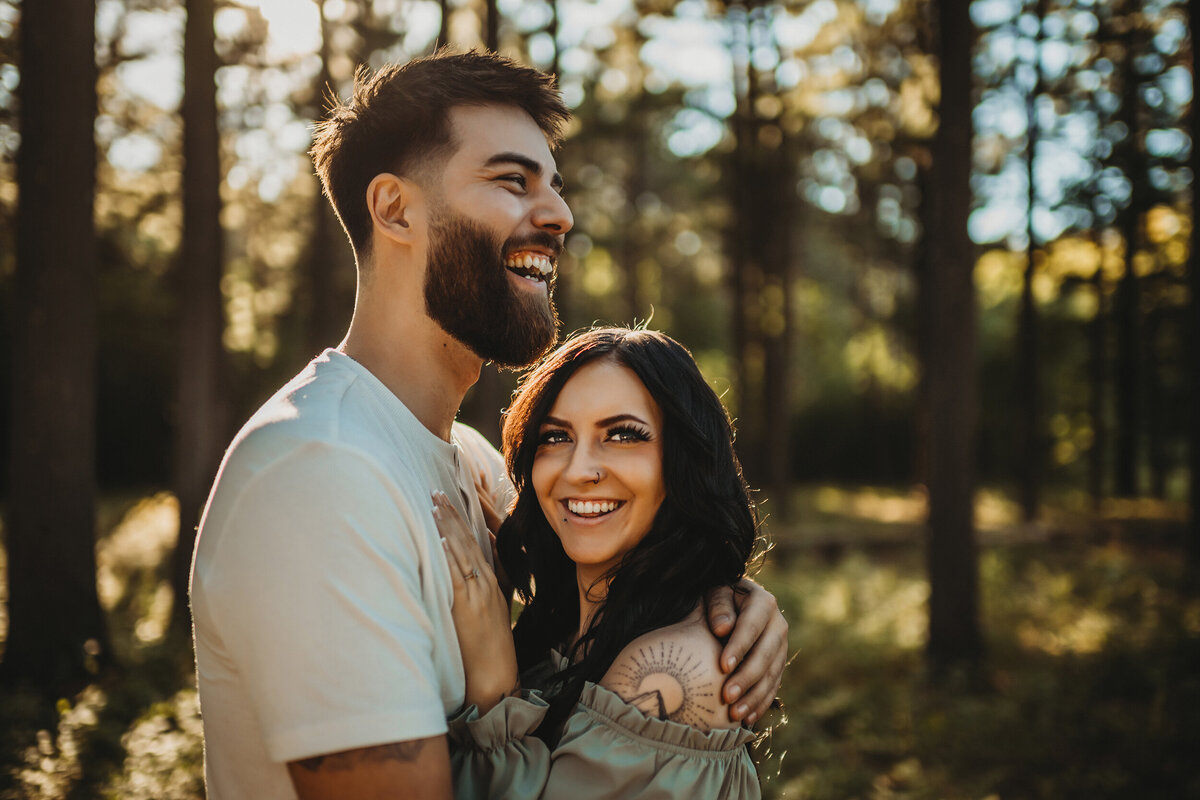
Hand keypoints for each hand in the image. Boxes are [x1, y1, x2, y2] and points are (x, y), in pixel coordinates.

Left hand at [433, 492, 518, 714]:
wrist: (496, 676)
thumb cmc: (490, 649)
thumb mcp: (491, 611)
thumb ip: (484, 586)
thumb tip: (470, 565)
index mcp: (492, 582)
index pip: (477, 541)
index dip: (463, 520)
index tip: (450, 500)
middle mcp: (486, 582)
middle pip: (469, 540)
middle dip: (452, 514)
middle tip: (436, 491)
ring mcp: (478, 592)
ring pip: (462, 551)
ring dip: (448, 526)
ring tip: (434, 504)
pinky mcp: (468, 605)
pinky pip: (457, 574)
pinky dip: (449, 554)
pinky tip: (439, 538)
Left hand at [705, 578, 788, 725]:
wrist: (731, 603)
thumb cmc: (717, 598)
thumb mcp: (715, 592)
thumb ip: (719, 606)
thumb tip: (722, 629)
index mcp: (763, 602)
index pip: (751, 626)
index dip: (739, 647)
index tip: (723, 666)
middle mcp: (778, 624)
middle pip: (766, 654)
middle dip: (747, 677)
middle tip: (727, 697)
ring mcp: (781, 646)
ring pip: (772, 674)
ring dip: (754, 696)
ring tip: (735, 714)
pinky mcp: (778, 664)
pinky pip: (773, 686)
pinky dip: (761, 703)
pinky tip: (748, 718)